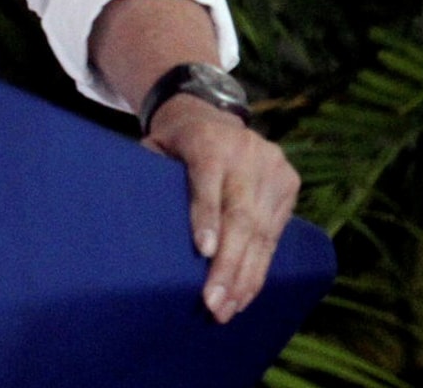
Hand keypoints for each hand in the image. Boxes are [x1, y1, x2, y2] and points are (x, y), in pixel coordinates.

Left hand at [144, 94, 299, 323]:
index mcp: (209, 141)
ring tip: (228, 308)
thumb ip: (149, 172)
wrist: (212, 112)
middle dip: (227, 265)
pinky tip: (246, 293)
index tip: (204, 251)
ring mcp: (273, 169)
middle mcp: (247, 154)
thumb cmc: (174, 140)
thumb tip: (133, 214)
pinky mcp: (289, 184)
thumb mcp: (154, 145)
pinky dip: (260, 267)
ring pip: (262, 232)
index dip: (206, 217)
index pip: (208, 181)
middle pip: (241, 216)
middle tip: (213, 302)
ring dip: (245, 276)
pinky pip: (275, 235)